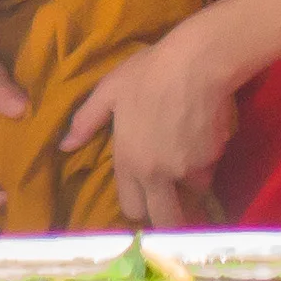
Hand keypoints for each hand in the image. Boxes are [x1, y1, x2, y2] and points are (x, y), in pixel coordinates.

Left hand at [60, 22, 238, 229]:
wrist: (198, 62)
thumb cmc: (148, 74)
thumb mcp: (109, 91)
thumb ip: (86, 122)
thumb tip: (65, 146)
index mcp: (129, 162)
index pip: (132, 208)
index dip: (139, 208)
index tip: (145, 200)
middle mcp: (158, 174)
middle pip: (166, 217)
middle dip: (171, 218)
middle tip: (176, 207)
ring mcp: (189, 167)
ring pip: (194, 189)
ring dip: (192, 180)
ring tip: (191, 157)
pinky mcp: (214, 155)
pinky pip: (211, 165)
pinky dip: (208, 158)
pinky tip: (205, 134)